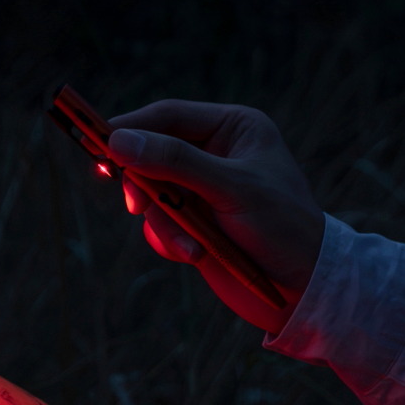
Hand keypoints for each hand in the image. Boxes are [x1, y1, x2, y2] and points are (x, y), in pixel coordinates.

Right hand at [103, 99, 324, 330]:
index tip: (99, 144)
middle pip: (151, 152)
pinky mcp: (195, 222)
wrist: (305, 288)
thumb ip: (175, 161)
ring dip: (163, 222)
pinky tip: (194, 254)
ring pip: (151, 193)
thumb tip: (117, 141)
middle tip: (135, 203)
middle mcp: (215, 153)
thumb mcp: (231, 188)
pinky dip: (170, 240)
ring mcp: (202, 189)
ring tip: (187, 244)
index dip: (131, 127)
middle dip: (144, 183)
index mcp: (232, 128)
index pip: (168, 116)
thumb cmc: (283, 227)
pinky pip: (159, 223)